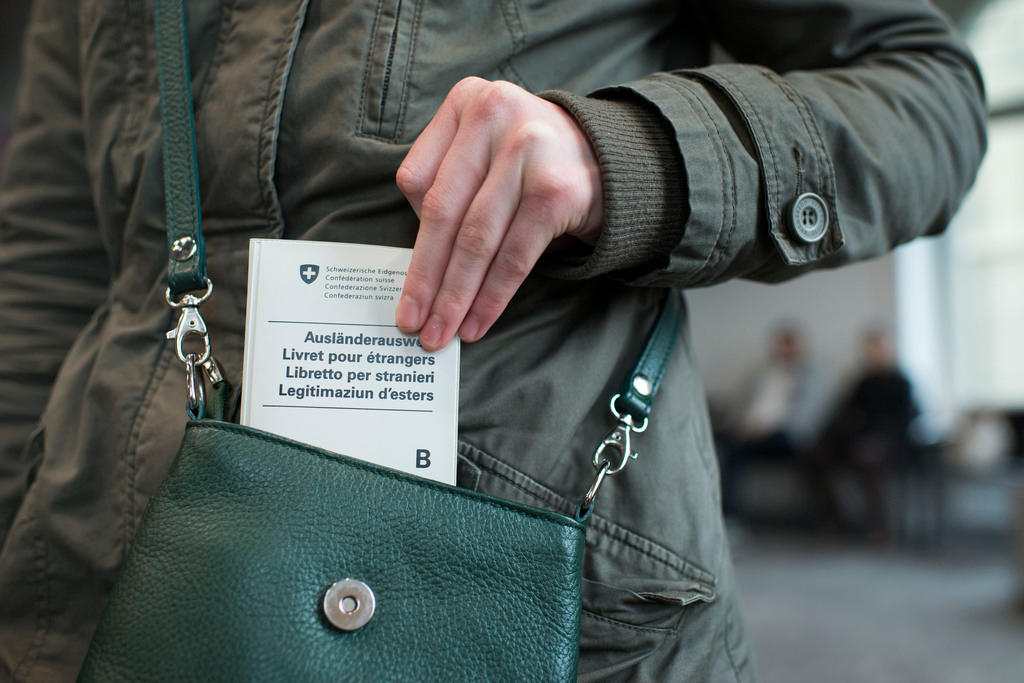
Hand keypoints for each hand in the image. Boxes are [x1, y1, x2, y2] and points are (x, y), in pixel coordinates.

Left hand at [395, 77, 602, 350]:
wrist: (620, 162)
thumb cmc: (534, 166)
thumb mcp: (486, 150)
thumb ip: (449, 186)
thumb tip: (417, 271)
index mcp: (467, 100)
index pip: (417, 180)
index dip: (410, 240)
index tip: (404, 289)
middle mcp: (495, 113)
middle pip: (443, 212)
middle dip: (425, 277)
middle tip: (411, 323)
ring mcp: (528, 149)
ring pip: (476, 238)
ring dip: (455, 295)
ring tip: (441, 333)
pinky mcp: (556, 190)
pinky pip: (513, 255)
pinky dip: (492, 296)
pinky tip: (477, 323)